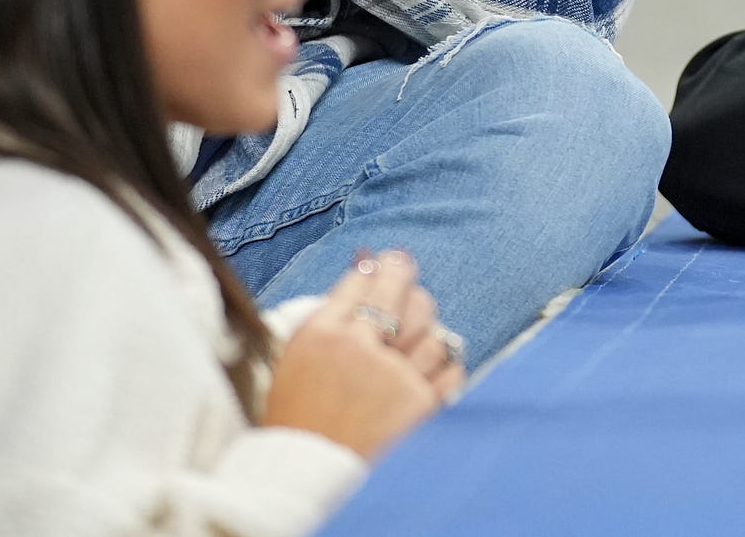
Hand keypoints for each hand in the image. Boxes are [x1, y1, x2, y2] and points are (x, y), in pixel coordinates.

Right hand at [261, 250, 463, 458]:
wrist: (304, 479)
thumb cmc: (295, 420)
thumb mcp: (293, 361)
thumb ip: (327, 319)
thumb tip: (363, 273)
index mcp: (321, 335)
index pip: (360, 281)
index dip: (376, 269)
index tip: (383, 264)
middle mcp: (360, 348)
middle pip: (398, 292)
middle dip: (404, 275)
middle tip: (405, 272)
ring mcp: (394, 376)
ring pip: (431, 330)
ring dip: (425, 331)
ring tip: (414, 336)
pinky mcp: (421, 406)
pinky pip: (451, 370)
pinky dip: (445, 368)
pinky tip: (432, 370)